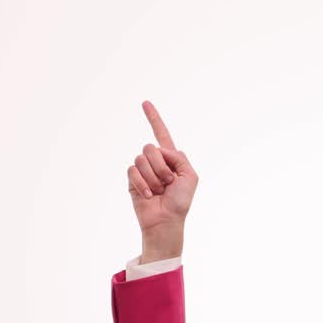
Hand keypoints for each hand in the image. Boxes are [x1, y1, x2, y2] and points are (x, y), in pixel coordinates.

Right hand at [127, 100, 198, 233]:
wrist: (166, 220)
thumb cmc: (180, 201)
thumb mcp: (190, 176)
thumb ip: (178, 156)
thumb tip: (159, 151)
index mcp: (171, 158)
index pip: (161, 134)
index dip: (153, 118)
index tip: (145, 102)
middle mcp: (155, 161)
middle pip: (150, 148)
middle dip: (161, 166)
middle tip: (167, 183)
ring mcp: (142, 170)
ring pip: (141, 159)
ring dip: (153, 177)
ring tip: (158, 191)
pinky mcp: (132, 179)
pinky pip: (133, 170)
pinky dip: (142, 183)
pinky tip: (148, 195)